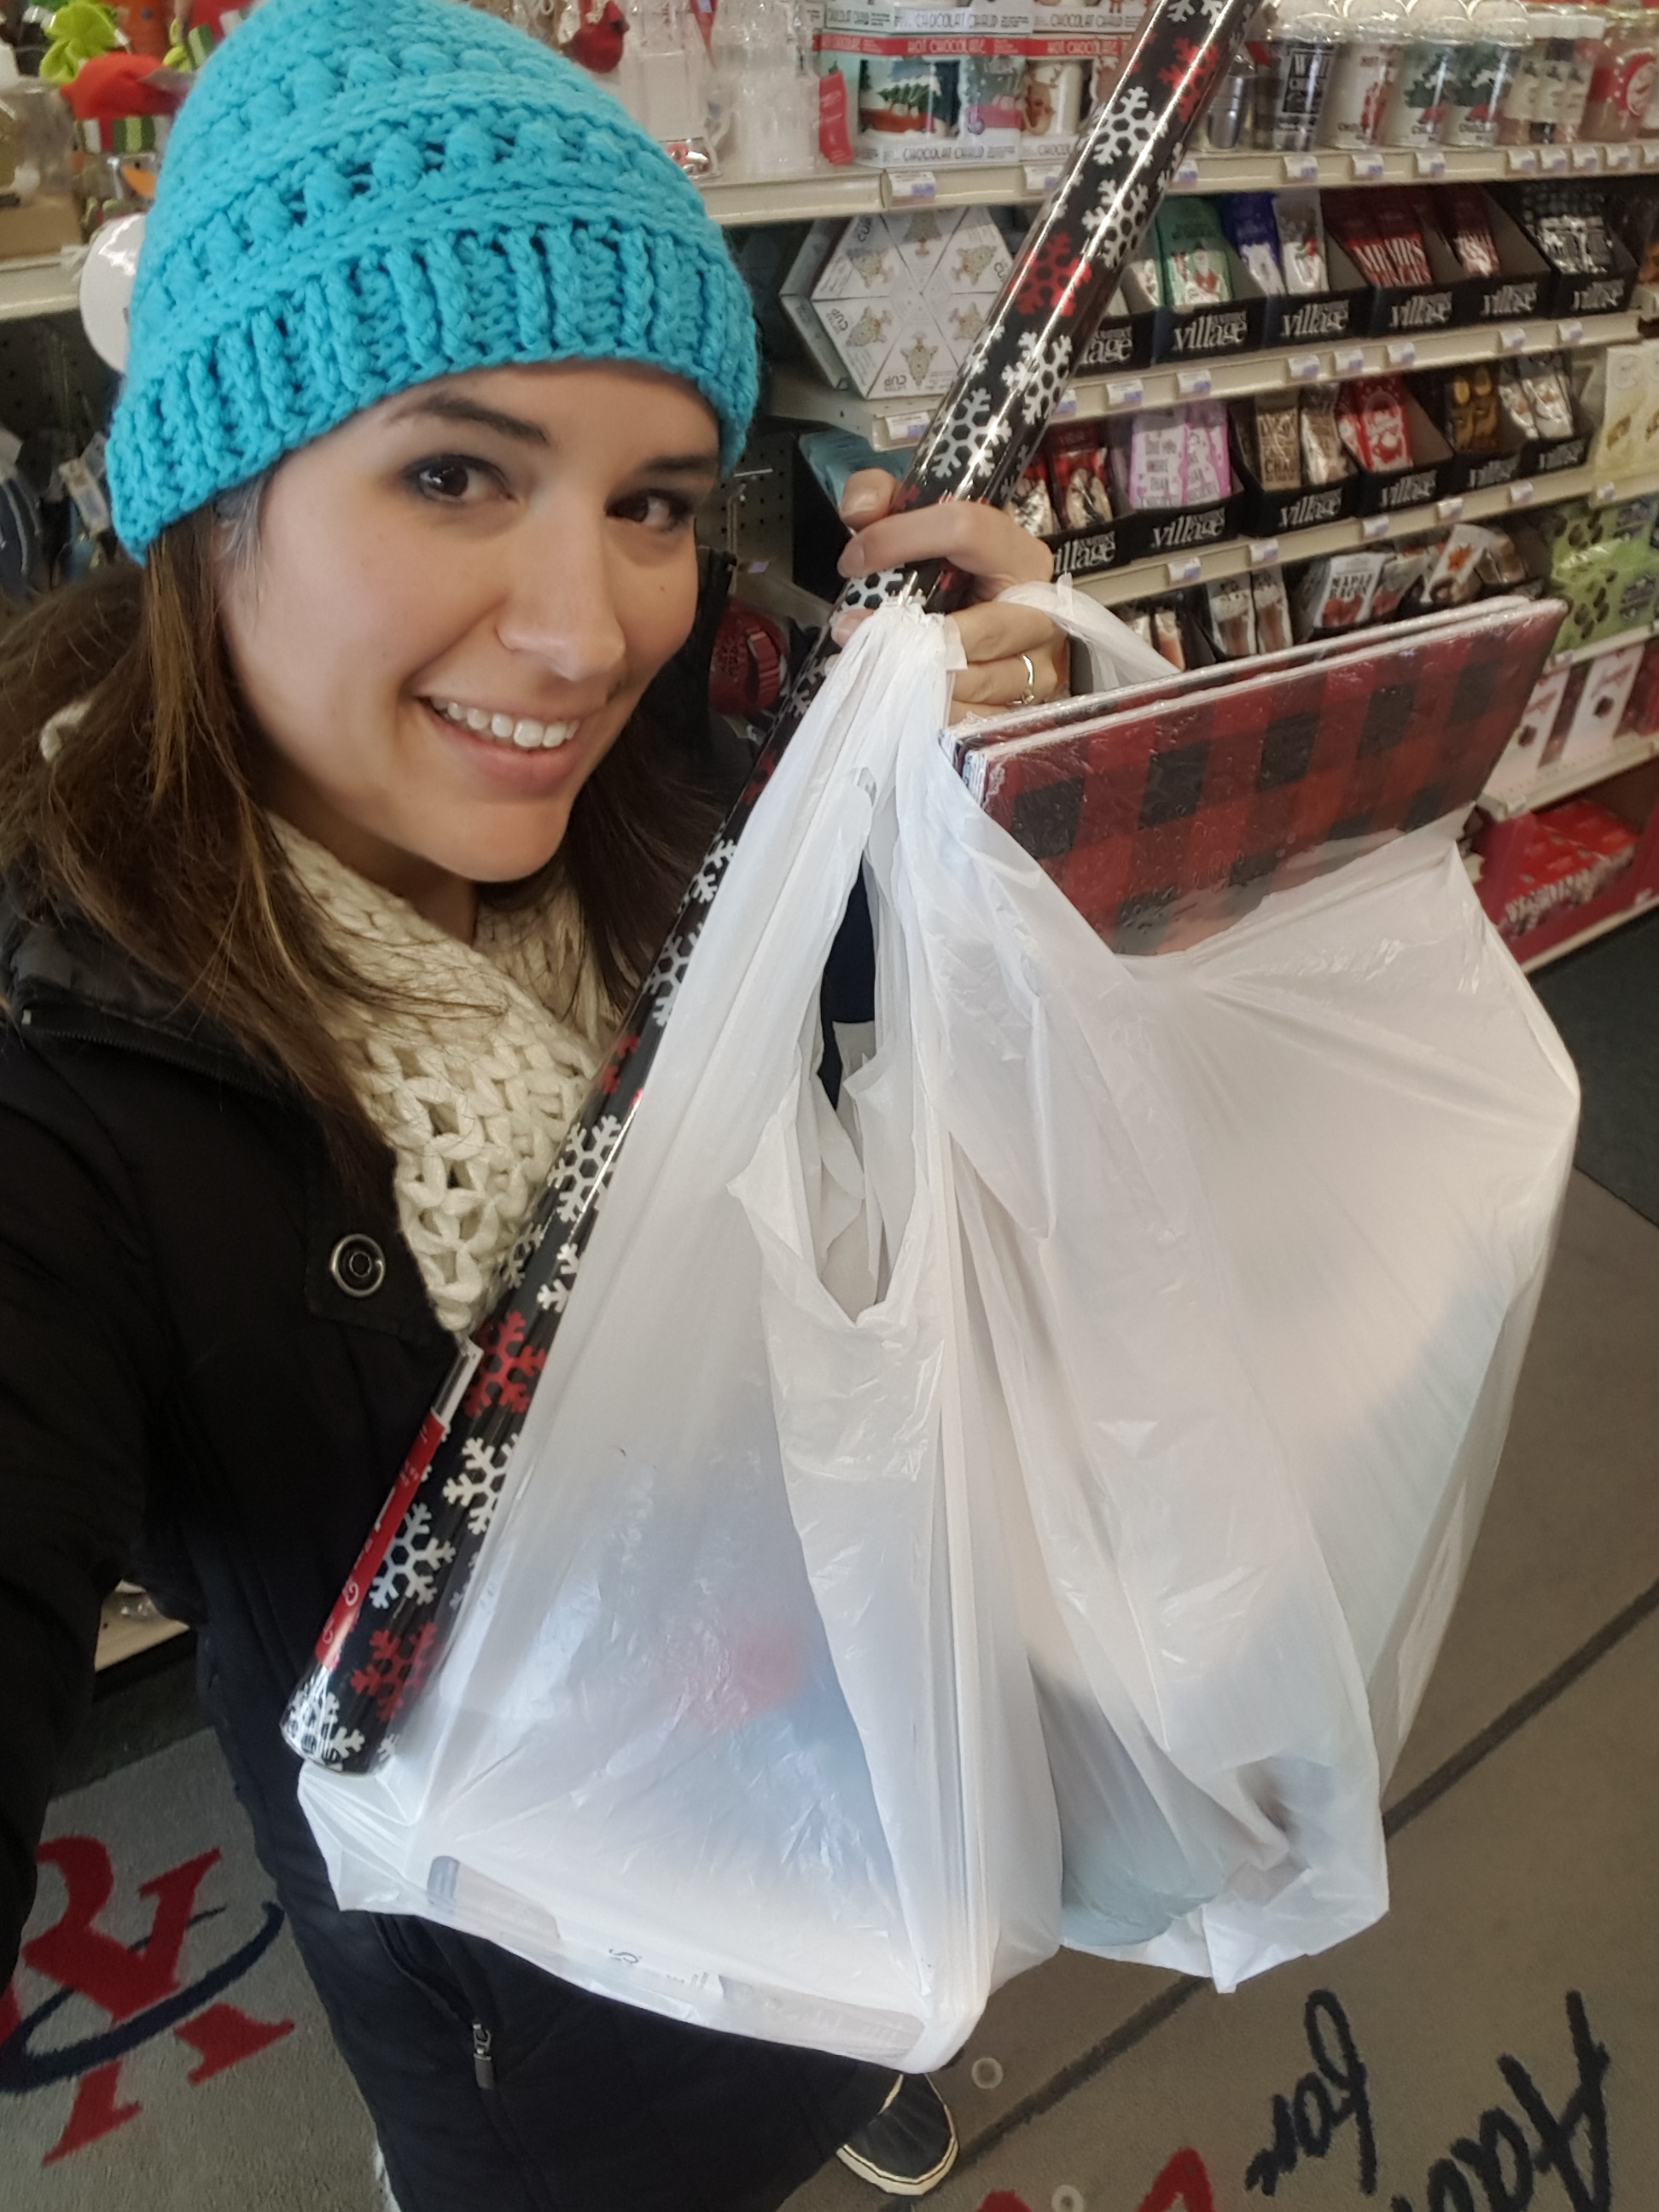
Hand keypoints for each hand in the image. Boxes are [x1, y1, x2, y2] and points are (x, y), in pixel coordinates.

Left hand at [834, 470, 1069, 715]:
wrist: (973, 640)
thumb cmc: (945, 583)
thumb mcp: (910, 526)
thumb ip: (879, 497)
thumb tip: (861, 510)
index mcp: (1018, 554)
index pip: (966, 528)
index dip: (902, 539)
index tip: (854, 560)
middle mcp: (1039, 611)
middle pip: (977, 628)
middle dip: (910, 635)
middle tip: (854, 630)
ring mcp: (1038, 666)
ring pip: (974, 681)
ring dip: (915, 681)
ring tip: (874, 666)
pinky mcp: (1024, 711)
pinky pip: (974, 721)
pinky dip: (932, 715)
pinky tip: (904, 702)